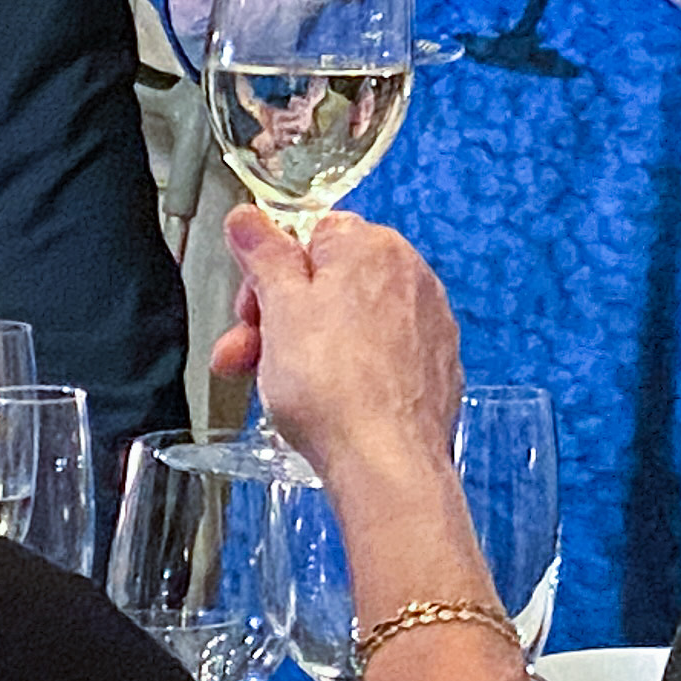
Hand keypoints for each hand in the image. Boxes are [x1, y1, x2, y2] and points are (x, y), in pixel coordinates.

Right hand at [211, 211, 462, 492]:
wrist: (385, 462)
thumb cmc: (332, 387)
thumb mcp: (279, 308)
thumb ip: (263, 255)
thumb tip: (248, 218)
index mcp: (373, 247)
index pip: (309, 236)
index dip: (268, 276)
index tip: (248, 311)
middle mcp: (410, 275)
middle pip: (328, 283)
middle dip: (278, 318)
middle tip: (245, 356)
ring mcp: (428, 324)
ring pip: (351, 323)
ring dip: (306, 348)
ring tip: (274, 389)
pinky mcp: (434, 368)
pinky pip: (379, 356)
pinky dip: (349, 372)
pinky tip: (326, 402)